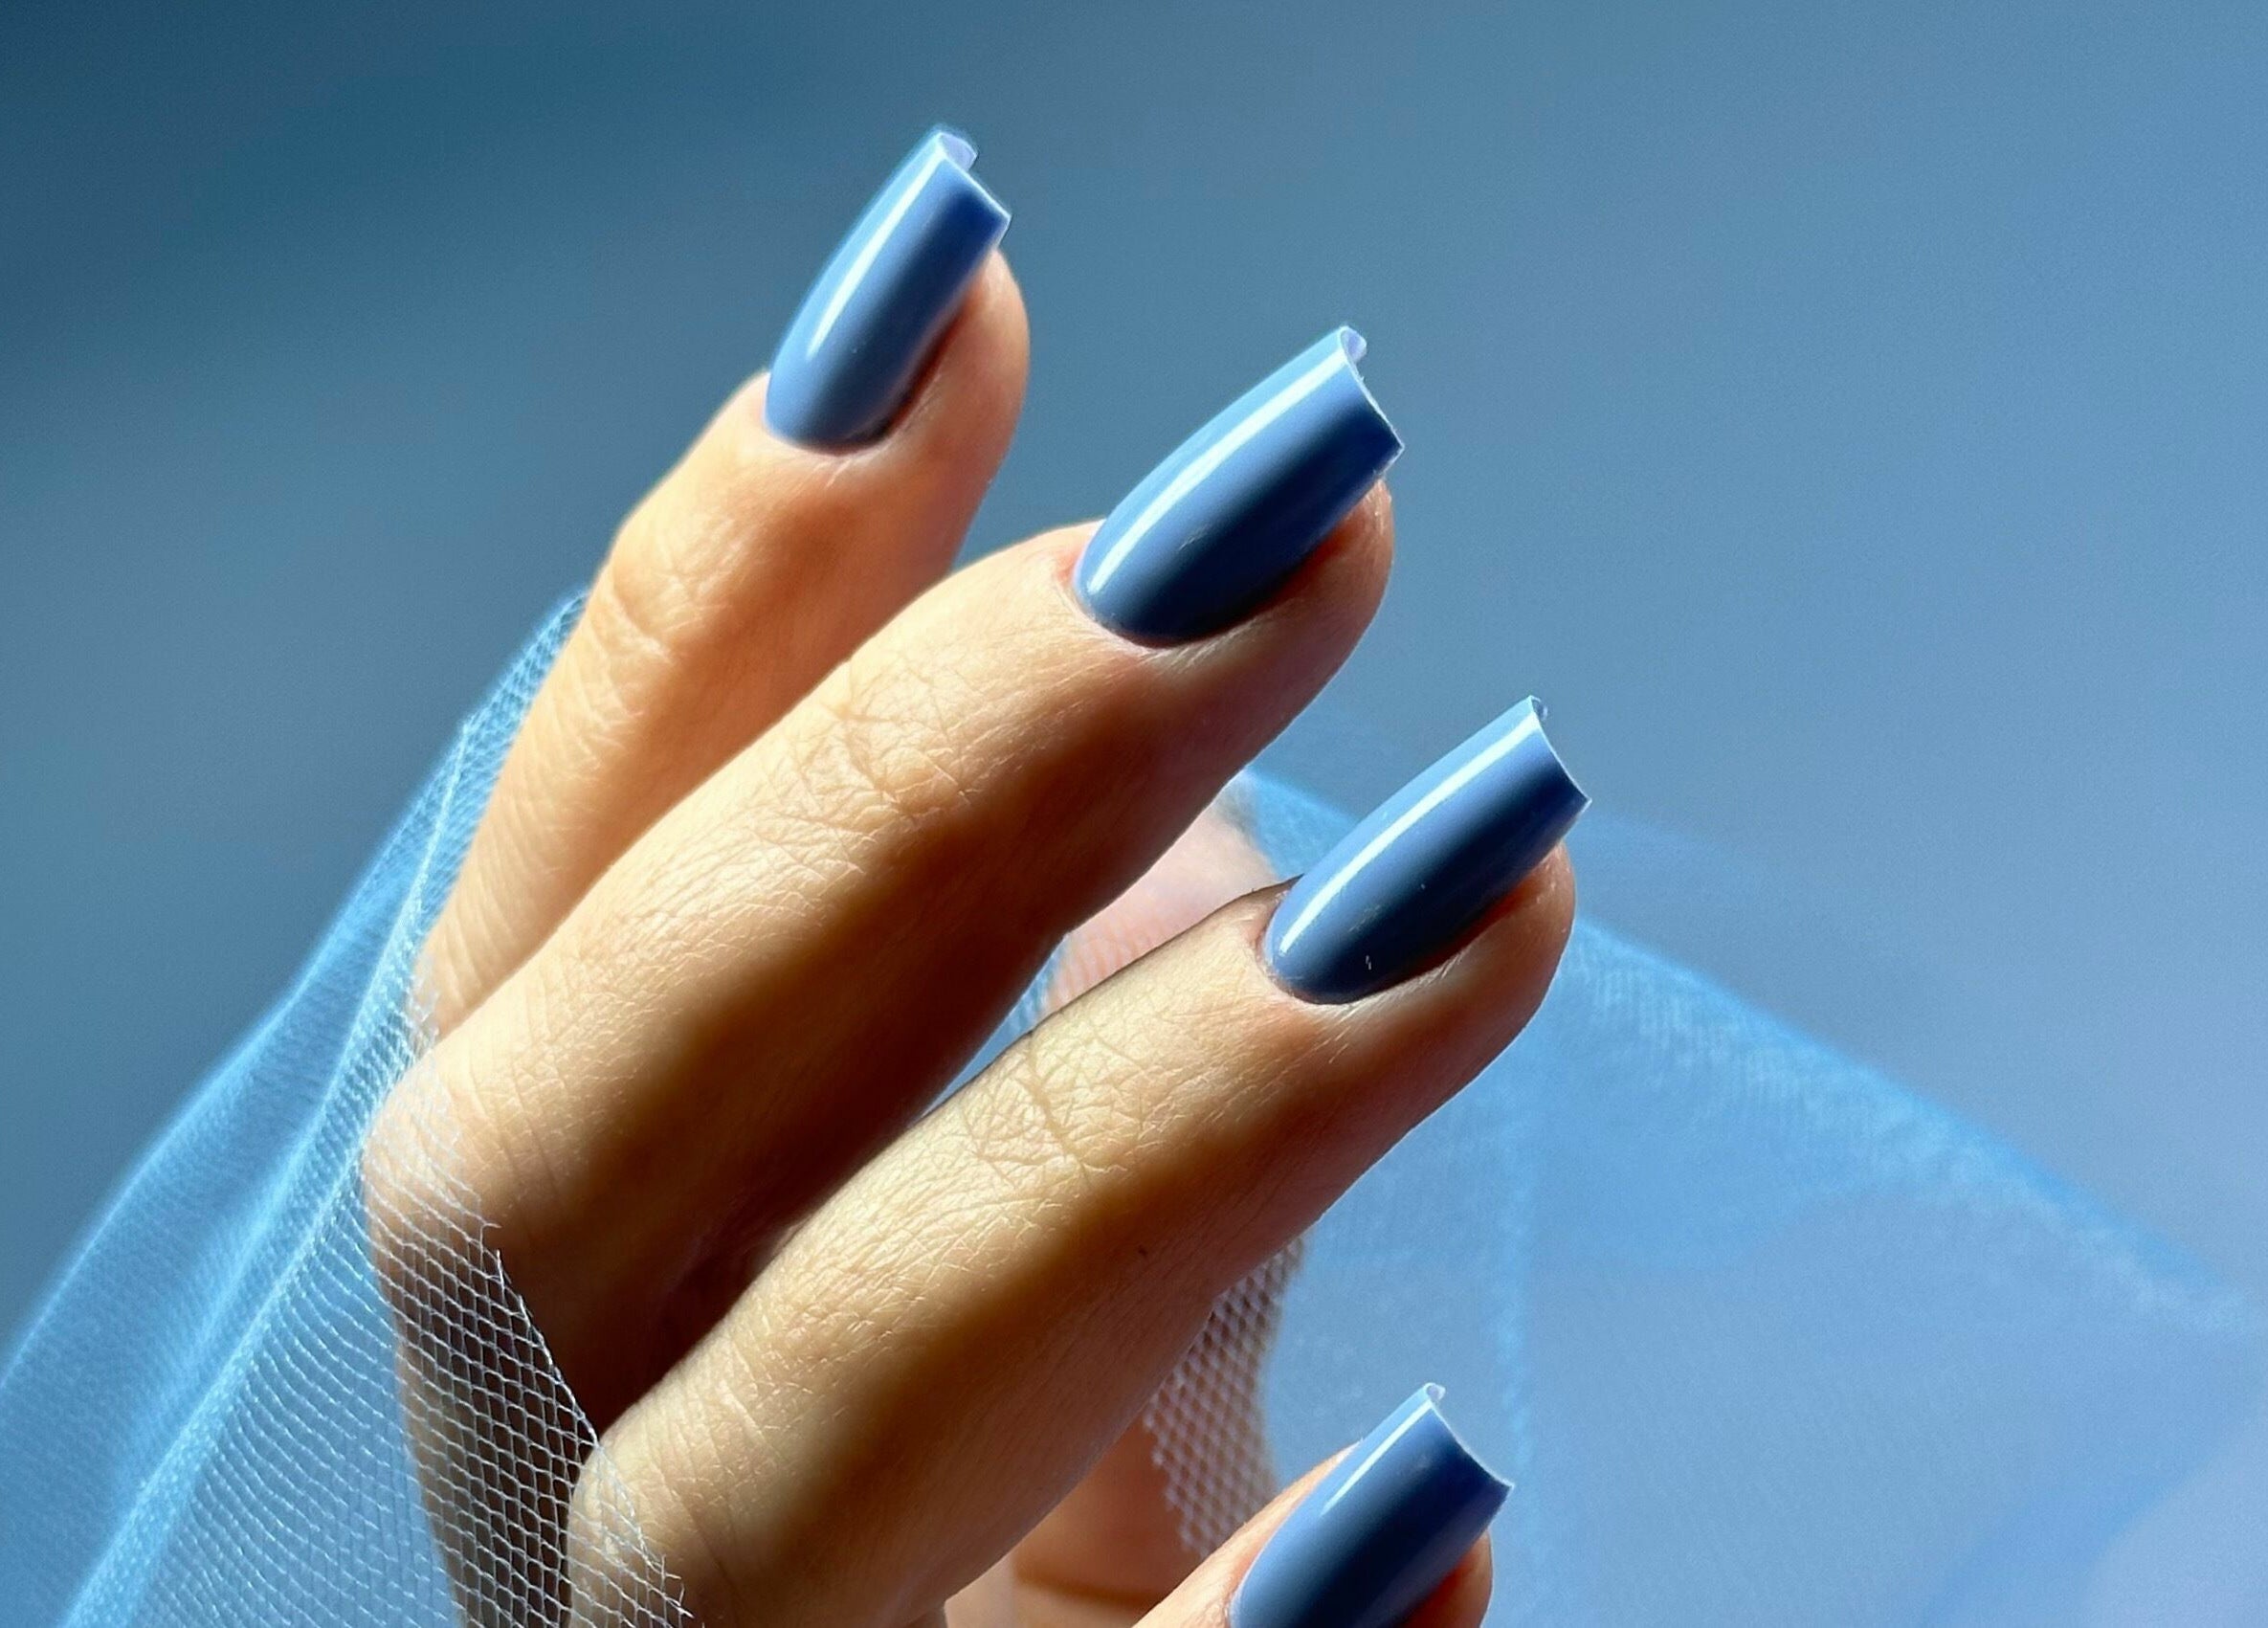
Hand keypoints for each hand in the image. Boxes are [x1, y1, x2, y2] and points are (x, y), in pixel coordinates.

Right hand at [369, 130, 1578, 1627]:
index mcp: (556, 1257)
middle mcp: (550, 1474)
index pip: (553, 881)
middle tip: (1293, 523)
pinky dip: (1250, 1627)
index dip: (719, 582)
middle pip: (601, 1126)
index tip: (953, 288)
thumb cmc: (1026, 1507)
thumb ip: (1022, 992)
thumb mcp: (1012, 1215)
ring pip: (795, 1442)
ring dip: (1130, 1124)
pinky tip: (1454, 1477)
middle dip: (925, 788)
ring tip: (1497, 861)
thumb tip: (1187, 681)